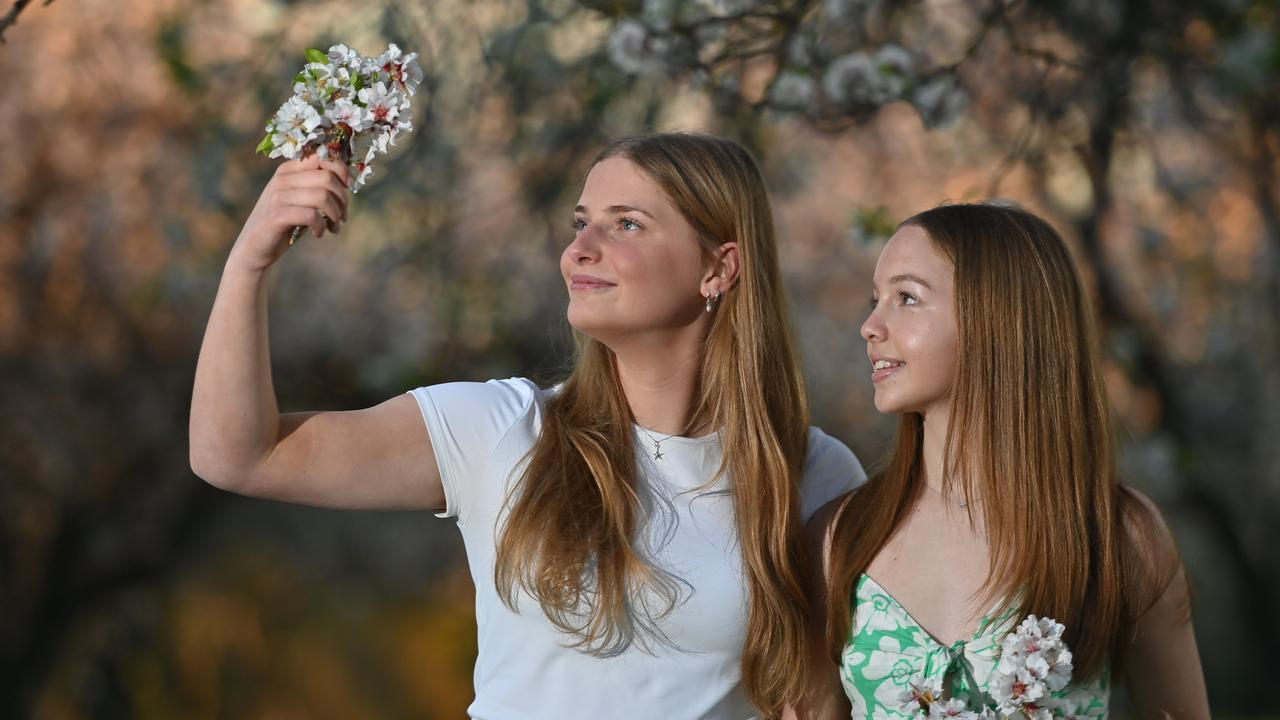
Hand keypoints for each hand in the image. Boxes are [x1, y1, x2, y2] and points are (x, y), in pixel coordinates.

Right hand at [229, 157, 351, 271]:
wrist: (255, 247)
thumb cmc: (284, 223)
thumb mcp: (300, 199)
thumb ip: (316, 186)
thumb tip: (348, 182)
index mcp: (289, 169)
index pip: (321, 156)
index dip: (342, 170)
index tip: (350, 187)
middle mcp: (282, 179)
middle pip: (327, 178)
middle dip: (343, 200)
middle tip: (342, 217)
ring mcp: (278, 196)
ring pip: (323, 196)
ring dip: (335, 215)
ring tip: (333, 227)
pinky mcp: (276, 216)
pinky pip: (312, 215)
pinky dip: (321, 226)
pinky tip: (319, 233)